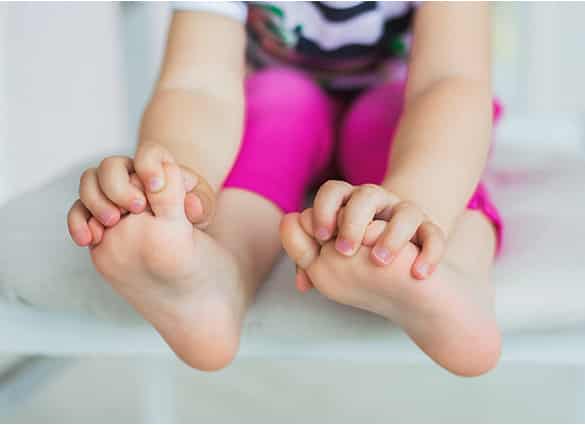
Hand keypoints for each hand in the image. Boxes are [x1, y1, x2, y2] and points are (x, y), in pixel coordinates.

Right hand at [67, 143, 215, 246]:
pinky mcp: (95, 212)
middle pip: (110, 166)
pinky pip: (77, 211)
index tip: (156, 187)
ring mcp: (109, 191)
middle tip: (135, 209)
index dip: (149, 166)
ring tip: (112, 223)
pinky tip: (88, 240)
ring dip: (96, 202)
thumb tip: (191, 205)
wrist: (176, 231)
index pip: (148, 153)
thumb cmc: (190, 211)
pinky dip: (77, 223)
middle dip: (118, 186)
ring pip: (89, 183)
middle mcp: (128, 174)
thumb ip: (200, 205)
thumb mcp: (202, 208)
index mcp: (157, 167)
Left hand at [309, 180, 445, 278]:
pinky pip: (434, 236)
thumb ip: (306, 258)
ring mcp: (406, 216)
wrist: (398, 275)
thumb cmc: (356, 262)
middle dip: (353, 220)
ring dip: (392, 236)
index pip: (333, 191)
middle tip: (345, 250)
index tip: (321, 236)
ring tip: (378, 261)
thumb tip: (299, 278)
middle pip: (366, 195)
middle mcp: (379, 205)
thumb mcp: (327, 259)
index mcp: (348, 205)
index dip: (324, 209)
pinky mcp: (430, 232)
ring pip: (405, 212)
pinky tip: (417, 273)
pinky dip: (429, 253)